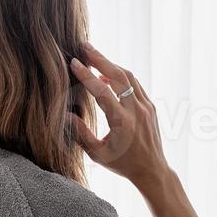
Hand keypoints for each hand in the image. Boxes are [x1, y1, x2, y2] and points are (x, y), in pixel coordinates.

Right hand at [68, 43, 168, 188]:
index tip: (74, 63)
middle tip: (84, 46)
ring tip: (94, 56)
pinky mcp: (150, 106)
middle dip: (100, 59)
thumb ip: (80, 133)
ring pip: (128, 76)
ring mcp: (145, 106)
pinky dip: (120, 76)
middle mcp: (136, 111)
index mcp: (121, 122)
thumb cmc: (122, 164)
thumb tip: (65, 113)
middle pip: (118, 76)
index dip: (87, 75)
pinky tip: (107, 74)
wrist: (152, 170)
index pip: (102, 92)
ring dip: (110, 64)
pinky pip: (134, 84)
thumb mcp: (97, 153)